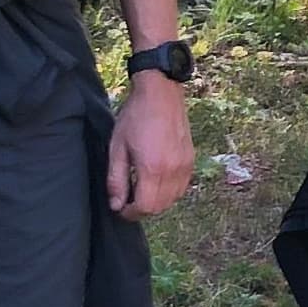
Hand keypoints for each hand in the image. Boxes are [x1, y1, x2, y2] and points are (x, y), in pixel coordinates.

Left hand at [107, 74, 194, 220]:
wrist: (161, 94)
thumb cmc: (135, 117)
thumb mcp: (117, 148)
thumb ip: (117, 179)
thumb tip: (116, 204)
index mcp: (152, 169)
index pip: (145, 207)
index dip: (130, 213)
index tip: (120, 208)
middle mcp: (173, 171)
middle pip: (160, 207)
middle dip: (142, 210)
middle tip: (128, 201)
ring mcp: (185, 166)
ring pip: (173, 200)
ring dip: (157, 202)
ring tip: (141, 191)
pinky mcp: (191, 160)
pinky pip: (181, 188)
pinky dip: (169, 192)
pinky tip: (156, 181)